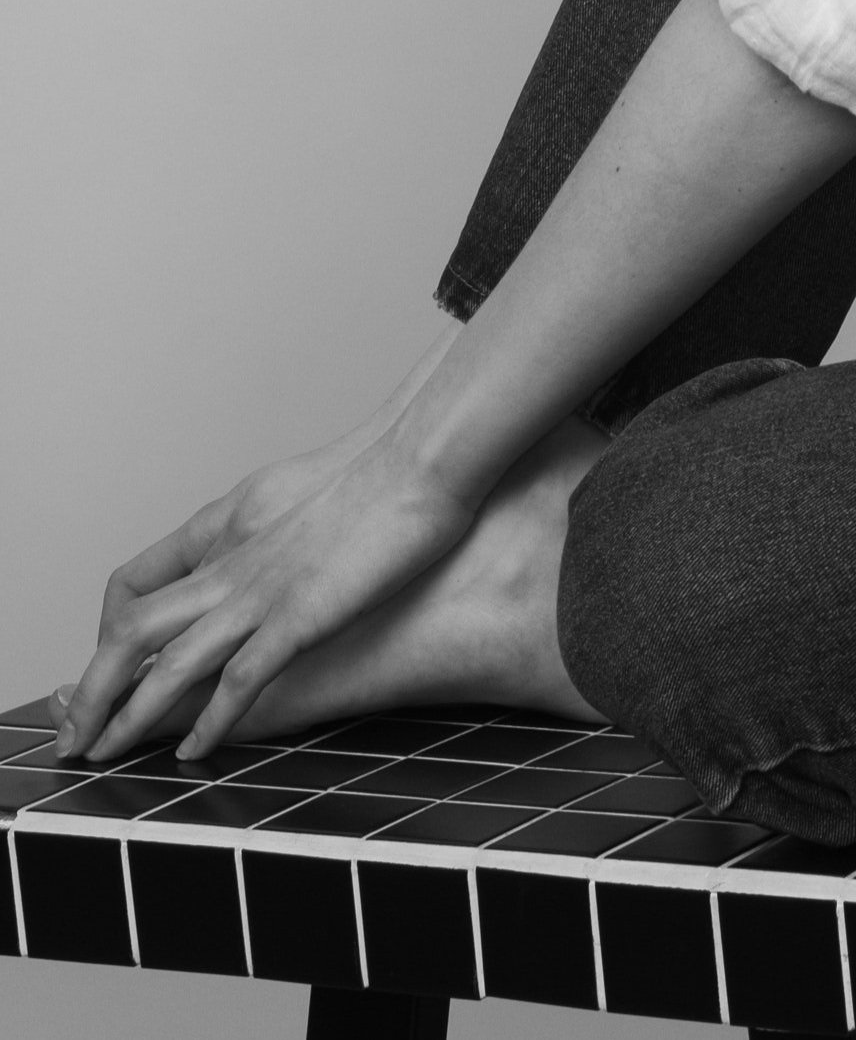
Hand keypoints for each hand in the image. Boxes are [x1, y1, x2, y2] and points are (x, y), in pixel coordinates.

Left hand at [60, 426, 476, 763]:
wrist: (424, 456)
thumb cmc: (384, 465)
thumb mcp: (302, 486)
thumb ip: (270, 521)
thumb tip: (267, 545)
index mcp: (230, 520)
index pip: (139, 579)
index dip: (110, 628)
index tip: (109, 662)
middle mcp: (231, 558)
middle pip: (130, 630)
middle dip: (91, 689)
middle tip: (76, 732)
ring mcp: (261, 591)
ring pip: (166, 665)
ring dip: (127, 717)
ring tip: (105, 754)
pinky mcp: (300, 618)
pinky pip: (238, 683)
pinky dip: (208, 723)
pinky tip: (194, 753)